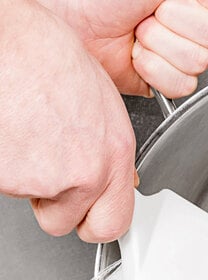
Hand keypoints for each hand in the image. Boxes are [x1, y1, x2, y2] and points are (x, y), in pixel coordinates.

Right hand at [0, 1, 135, 241]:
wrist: (7, 44)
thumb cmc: (43, 57)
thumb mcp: (100, 104)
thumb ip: (107, 150)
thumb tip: (109, 171)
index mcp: (115, 154)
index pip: (116, 222)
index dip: (98, 222)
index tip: (92, 219)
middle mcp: (89, 172)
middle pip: (73, 226)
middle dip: (62, 215)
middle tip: (52, 188)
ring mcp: (50, 179)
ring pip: (36, 203)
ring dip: (30, 183)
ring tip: (28, 139)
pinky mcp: (12, 179)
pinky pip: (10, 187)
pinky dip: (7, 170)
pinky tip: (12, 136)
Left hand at [38, 0, 207, 97]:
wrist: (73, 20)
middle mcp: (194, 26)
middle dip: (177, 23)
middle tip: (150, 13)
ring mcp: (182, 55)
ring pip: (199, 62)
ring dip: (161, 45)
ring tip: (139, 33)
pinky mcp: (168, 80)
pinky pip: (183, 85)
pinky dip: (155, 70)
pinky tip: (139, 57)